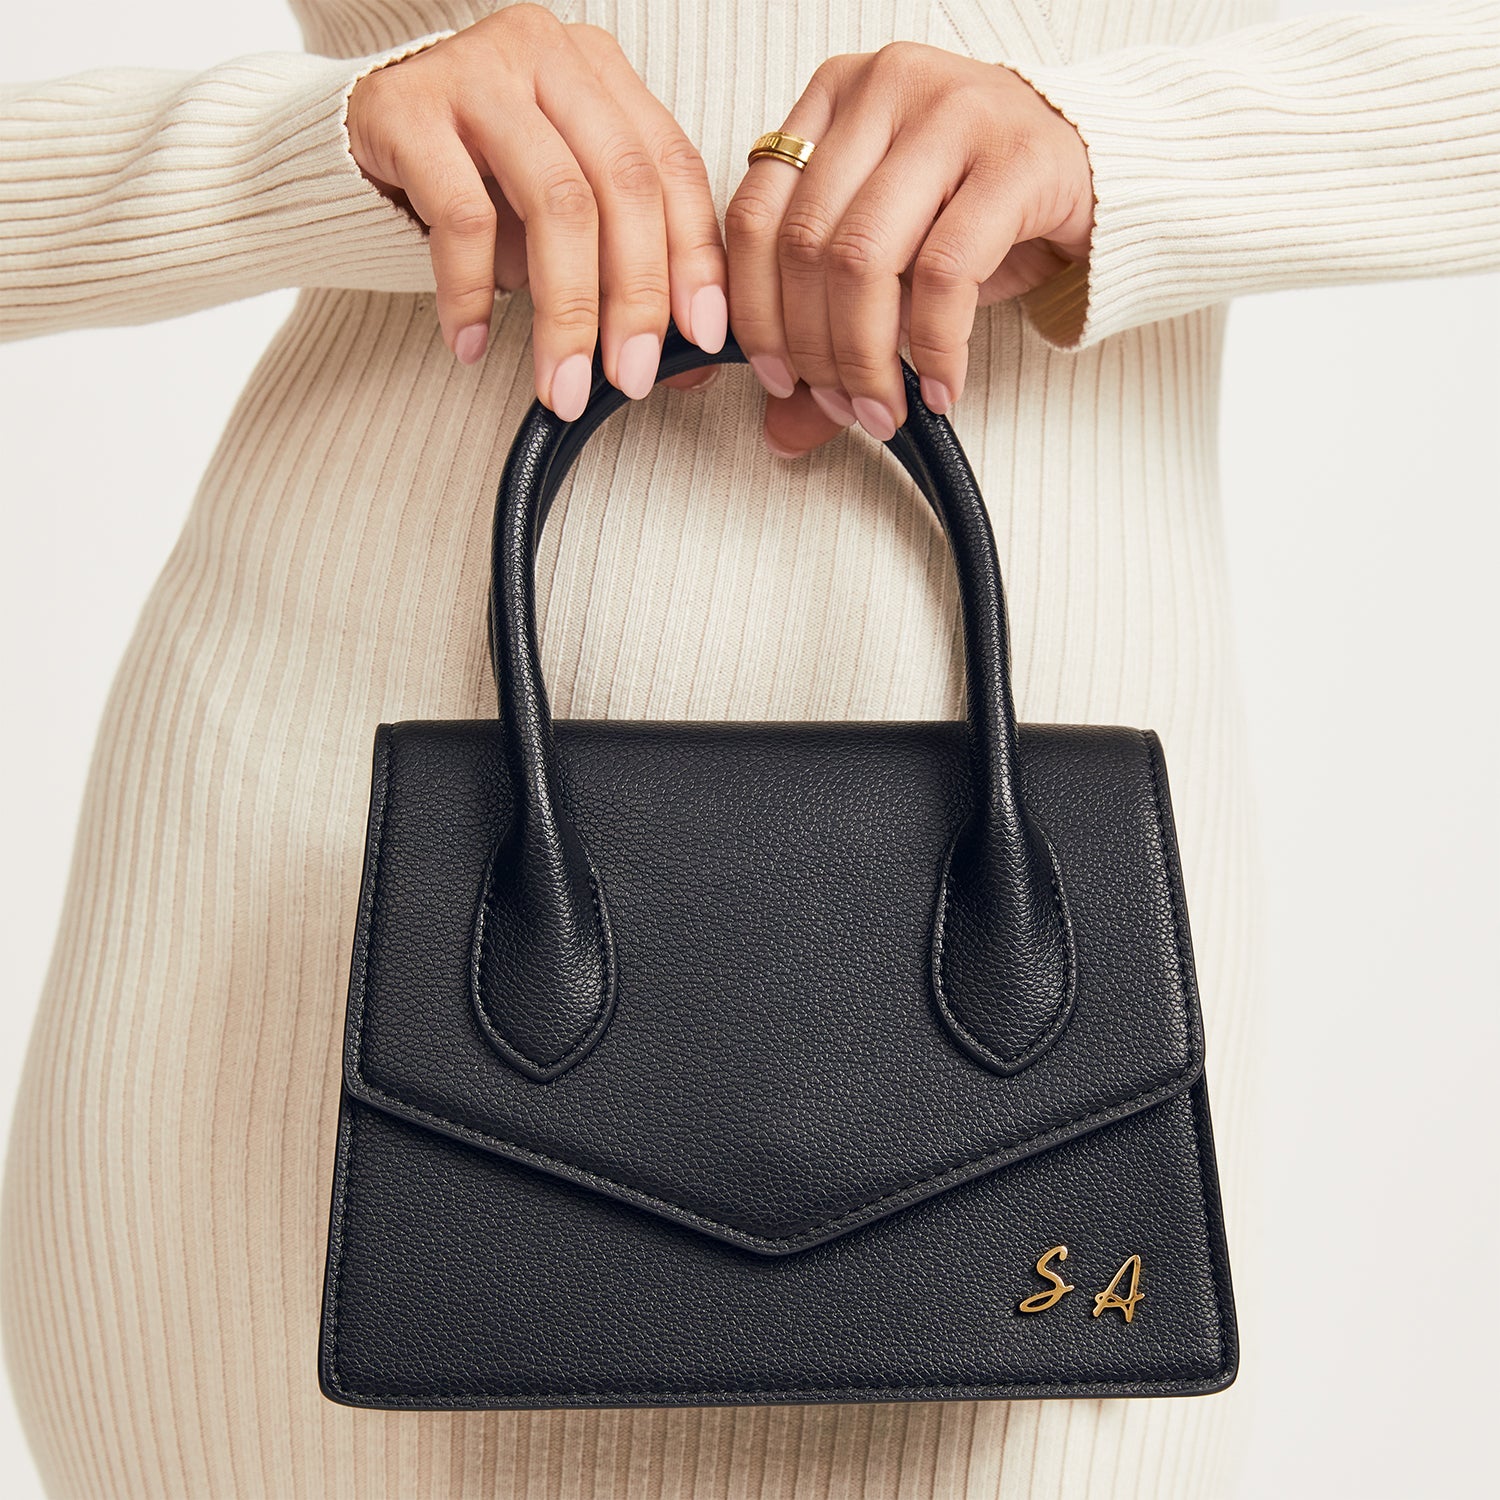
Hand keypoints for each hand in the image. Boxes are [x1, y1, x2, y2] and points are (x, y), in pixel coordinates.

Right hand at [346, 3, 727, 417]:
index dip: (694, 259)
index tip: (701, 338)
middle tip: (634, 377)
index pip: (672, 168)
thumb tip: (683, 363)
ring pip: (556, 203)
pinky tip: (473, 344)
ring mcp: (476, 73)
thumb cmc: (472, 176)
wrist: (353, 135)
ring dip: (567, 313)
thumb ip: (618, 266)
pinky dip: (471, 295)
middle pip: (623, 187)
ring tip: (563, 384)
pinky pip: (461, 217)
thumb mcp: (559, 209)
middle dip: (636, 298)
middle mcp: (546, 55)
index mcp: (600, 73)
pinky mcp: (406, 108)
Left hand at [724, 42, 1093, 454]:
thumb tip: (781, 429)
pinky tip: (939, 386)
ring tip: (882, 408)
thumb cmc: (984, 206)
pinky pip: (946, 273)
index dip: (755, 311)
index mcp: (834, 97)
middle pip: (806, 244)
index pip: (755, 214)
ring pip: (862, 259)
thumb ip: (829, 331)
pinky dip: (935, 347)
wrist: (1098, 168)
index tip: (774, 378)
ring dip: (865, 357)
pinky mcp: (1014, 157)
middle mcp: (884, 89)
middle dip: (813, 350)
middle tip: (840, 406)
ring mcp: (951, 113)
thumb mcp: (892, 262)